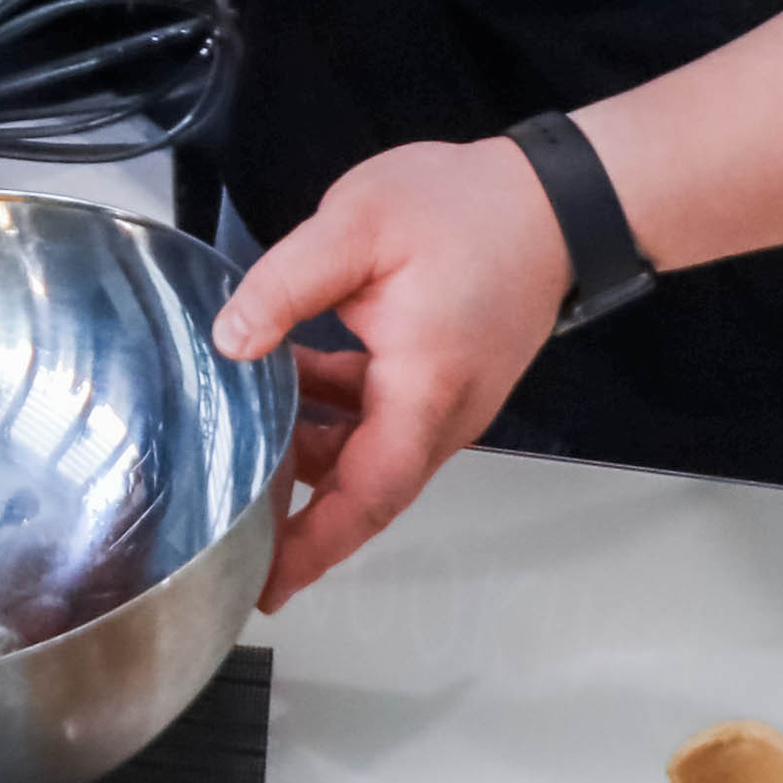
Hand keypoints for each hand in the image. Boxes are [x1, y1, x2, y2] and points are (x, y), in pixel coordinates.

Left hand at [212, 137, 570, 607]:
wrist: (553, 198)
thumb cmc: (472, 209)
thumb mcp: (357, 227)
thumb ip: (285, 286)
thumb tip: (231, 340)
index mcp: (423, 389)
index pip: (365, 494)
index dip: (313, 544)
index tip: (268, 584)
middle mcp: (442, 414)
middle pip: (362, 487)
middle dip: (296, 508)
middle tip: (230, 513)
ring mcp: (448, 403)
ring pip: (367, 453)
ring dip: (308, 448)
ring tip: (242, 429)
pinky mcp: (444, 383)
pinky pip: (381, 420)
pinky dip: (332, 413)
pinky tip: (288, 376)